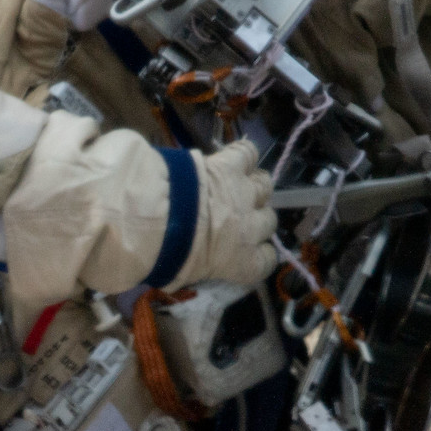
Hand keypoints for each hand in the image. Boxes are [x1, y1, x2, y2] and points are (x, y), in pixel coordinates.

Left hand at [180, 142, 275, 286]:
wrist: (161, 220)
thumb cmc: (170, 257)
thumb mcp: (185, 276)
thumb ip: (203, 268)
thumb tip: (197, 265)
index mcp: (244, 261)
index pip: (268, 259)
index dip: (260, 252)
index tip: (247, 248)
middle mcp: (251, 228)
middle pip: (269, 220)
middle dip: (255, 218)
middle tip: (234, 214)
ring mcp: (245, 194)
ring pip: (265, 186)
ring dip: (254, 186)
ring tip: (237, 185)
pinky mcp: (232, 167)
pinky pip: (248, 154)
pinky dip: (243, 154)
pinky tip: (234, 158)